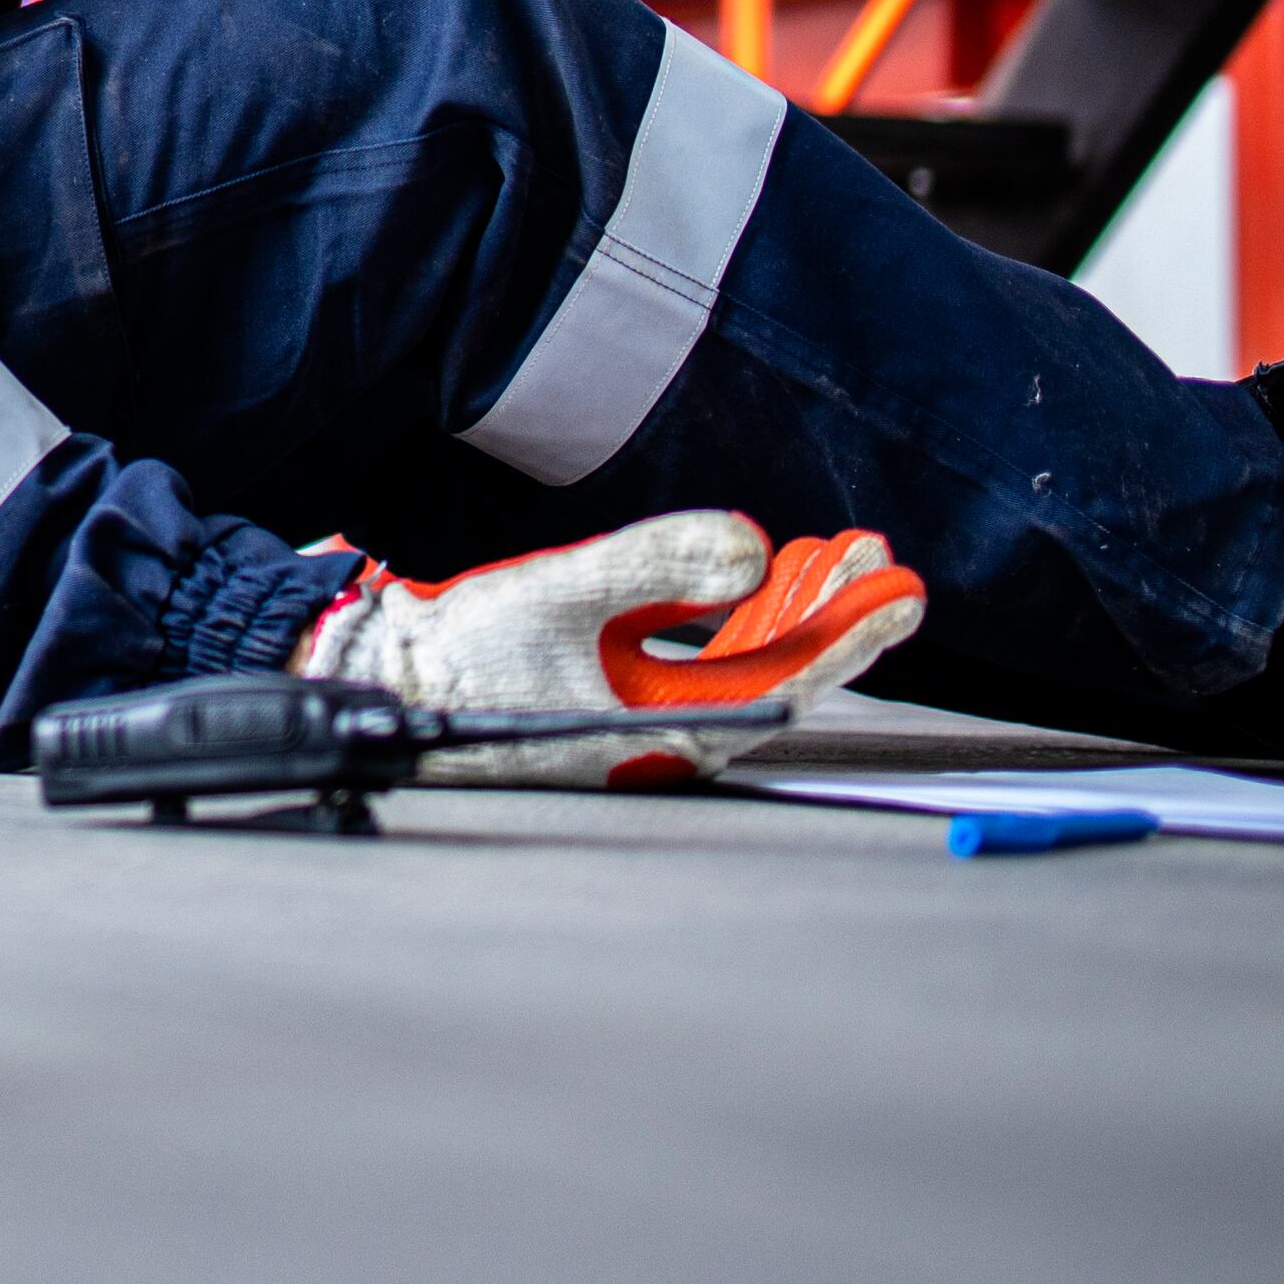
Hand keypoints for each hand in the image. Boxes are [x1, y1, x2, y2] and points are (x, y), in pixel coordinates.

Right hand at [293, 512, 926, 788]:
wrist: (382, 681)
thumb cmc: (461, 652)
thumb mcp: (560, 591)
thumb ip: (656, 563)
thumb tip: (750, 547)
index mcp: (665, 730)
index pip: (786, 676)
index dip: (849, 630)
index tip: (901, 589)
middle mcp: (666, 736)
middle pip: (774, 670)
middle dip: (828, 610)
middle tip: (879, 558)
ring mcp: (642, 719)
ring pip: (739, 664)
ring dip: (782, 608)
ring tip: (828, 556)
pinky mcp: (615, 698)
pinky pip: (698, 662)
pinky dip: (730, 620)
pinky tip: (747, 582)